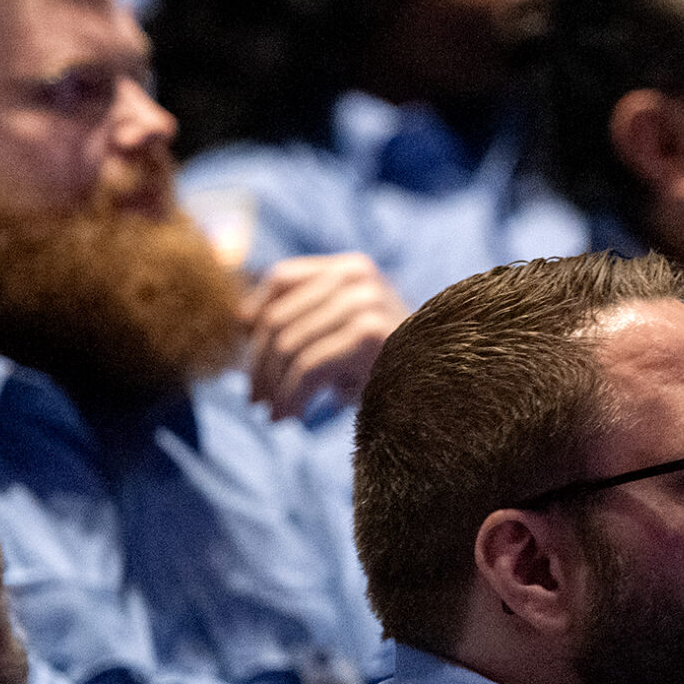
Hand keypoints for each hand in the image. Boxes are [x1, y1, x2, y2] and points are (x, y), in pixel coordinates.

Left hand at [241, 253, 407, 419]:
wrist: (441, 390)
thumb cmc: (390, 367)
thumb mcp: (345, 332)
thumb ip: (307, 318)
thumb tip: (241, 323)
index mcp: (350, 268)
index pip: (281, 279)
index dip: (254, 316)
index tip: (245, 354)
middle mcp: (357, 276)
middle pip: (279, 317)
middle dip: (259, 365)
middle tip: (254, 400)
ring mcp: (364, 302)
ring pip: (288, 344)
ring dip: (272, 386)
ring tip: (271, 412)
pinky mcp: (368, 334)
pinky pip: (308, 367)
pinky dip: (291, 396)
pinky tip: (289, 416)